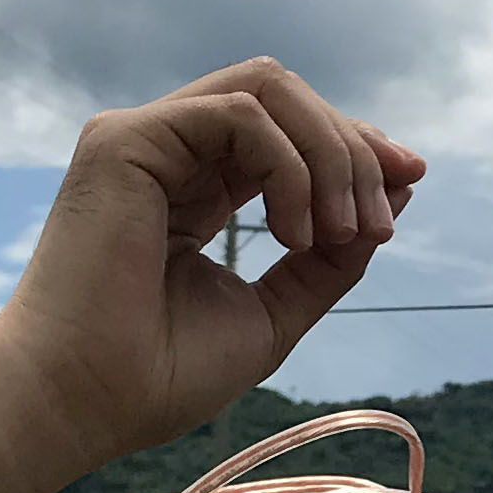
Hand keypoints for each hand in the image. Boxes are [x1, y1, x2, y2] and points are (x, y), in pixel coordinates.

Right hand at [0, 62, 420, 492]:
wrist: (82, 404)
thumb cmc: (158, 376)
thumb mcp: (274, 312)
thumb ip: (330, 257)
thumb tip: (400, 191)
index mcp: (196, 189)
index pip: (289, 132)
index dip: (356, 146)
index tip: (410, 184)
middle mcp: (169, 152)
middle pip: (287, 97)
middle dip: (354, 149)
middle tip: (380, 223)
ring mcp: (142, 139)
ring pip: (267, 88)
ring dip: (329, 153)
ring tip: (342, 230)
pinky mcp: (123, 140)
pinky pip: (239, 114)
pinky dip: (288, 165)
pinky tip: (293, 231)